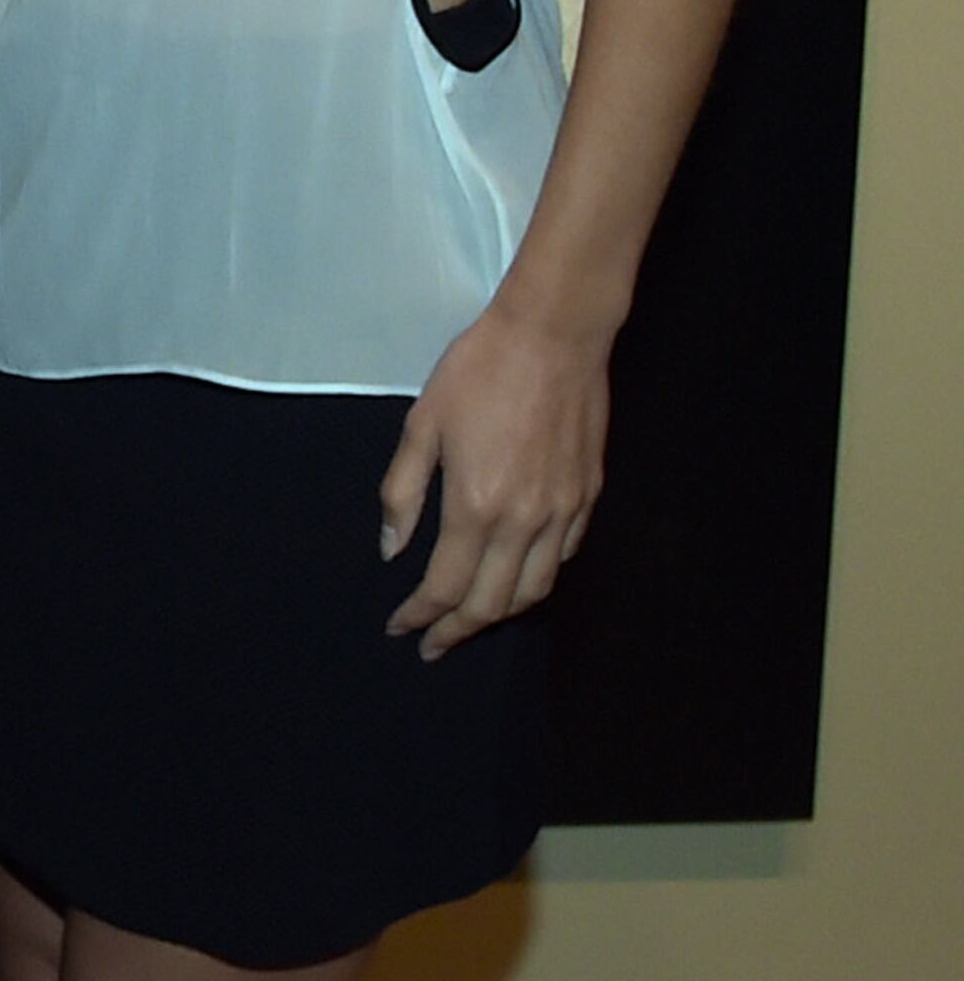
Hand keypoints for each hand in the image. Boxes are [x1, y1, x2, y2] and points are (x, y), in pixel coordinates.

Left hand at [380, 296, 612, 659]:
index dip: (420, 615)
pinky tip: (516, 577)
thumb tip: (392, 549)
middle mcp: (526, 522)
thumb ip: (403, 493)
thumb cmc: (479, 371)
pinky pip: (562, 560)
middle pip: (493, 603)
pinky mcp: (589, 499)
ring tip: (470, 619)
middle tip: (433, 643)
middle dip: (458, 629)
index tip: (401, 629)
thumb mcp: (422, 424)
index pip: (445, 586)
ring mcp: (564, 514)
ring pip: (534, 591)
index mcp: (477, 506)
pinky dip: (536, 580)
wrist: (554, 337)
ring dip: (500, 614)